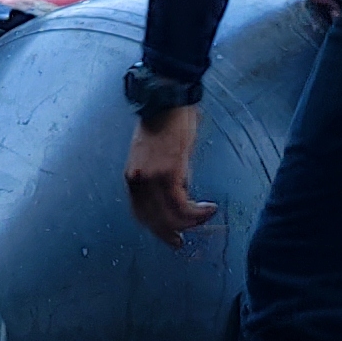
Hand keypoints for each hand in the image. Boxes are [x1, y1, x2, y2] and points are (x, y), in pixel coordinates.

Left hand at [123, 105, 216, 244]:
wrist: (166, 99)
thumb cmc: (164, 122)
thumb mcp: (154, 155)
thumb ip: (161, 175)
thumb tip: (180, 192)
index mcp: (132, 177)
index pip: (140, 214)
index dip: (155, 229)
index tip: (170, 235)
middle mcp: (139, 181)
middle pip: (154, 220)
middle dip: (171, 233)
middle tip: (183, 241)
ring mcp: (152, 178)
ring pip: (170, 216)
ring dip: (190, 222)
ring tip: (205, 217)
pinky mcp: (169, 172)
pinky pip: (183, 205)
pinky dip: (197, 212)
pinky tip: (209, 208)